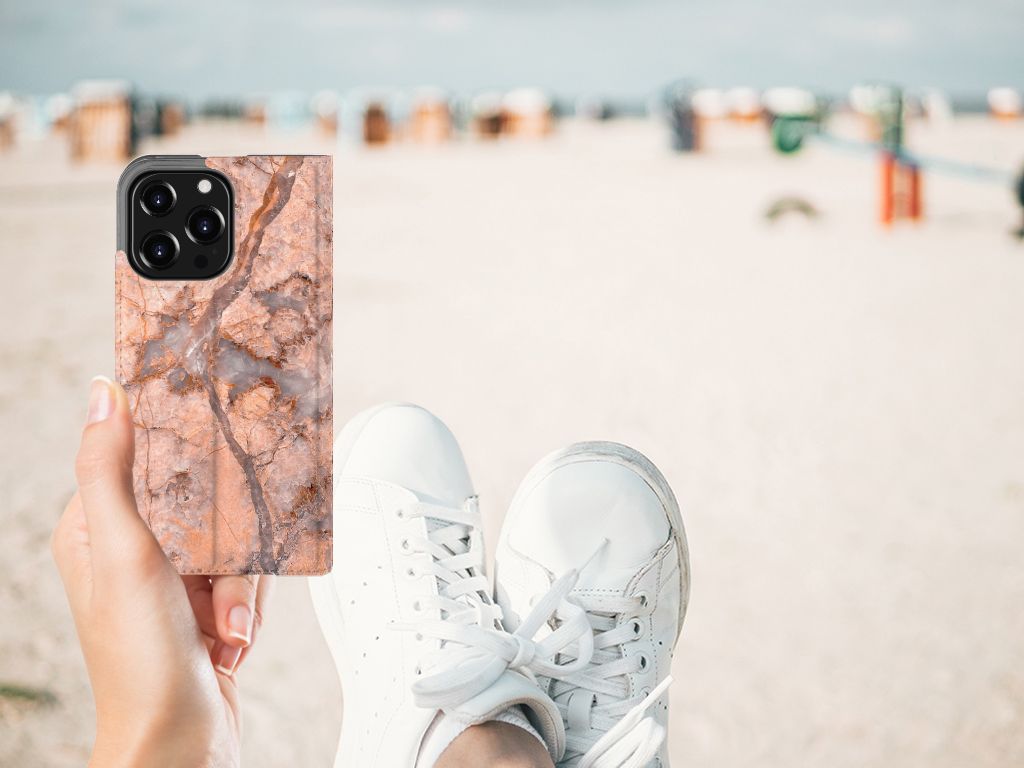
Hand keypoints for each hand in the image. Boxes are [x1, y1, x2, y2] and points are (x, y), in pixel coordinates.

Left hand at [52, 376, 271, 767]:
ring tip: (224, 626)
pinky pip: (246, 576)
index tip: (215, 445)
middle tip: (218, 579)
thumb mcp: (124, 553)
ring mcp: (170, 581)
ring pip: (233, 540)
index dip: (183, 453)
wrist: (180, 743)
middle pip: (203, 500)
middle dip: (225, 545)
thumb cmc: (141, 659)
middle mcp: (131, 551)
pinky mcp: (204, 606)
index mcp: (95, 530)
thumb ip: (109, 472)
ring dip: (239, 587)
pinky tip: (231, 638)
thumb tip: (104, 393)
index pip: (143, 459)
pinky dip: (247, 607)